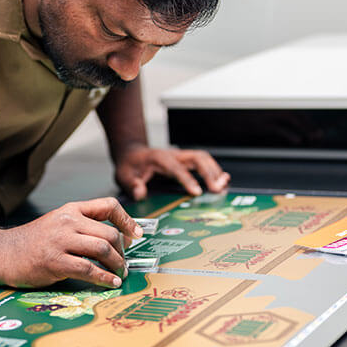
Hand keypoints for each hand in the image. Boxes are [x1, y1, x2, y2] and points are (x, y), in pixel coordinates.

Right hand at [0, 197, 142, 288]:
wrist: (2, 253)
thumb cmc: (33, 242)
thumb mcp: (58, 223)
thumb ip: (84, 226)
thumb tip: (119, 240)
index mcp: (71, 209)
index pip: (108, 205)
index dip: (127, 220)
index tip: (137, 234)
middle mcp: (67, 221)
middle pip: (109, 233)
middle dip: (123, 252)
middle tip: (123, 264)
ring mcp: (60, 241)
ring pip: (102, 250)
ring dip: (117, 265)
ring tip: (119, 275)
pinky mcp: (54, 261)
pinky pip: (88, 269)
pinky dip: (104, 278)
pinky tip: (110, 283)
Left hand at [114, 144, 230, 200]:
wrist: (133, 153)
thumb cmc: (130, 165)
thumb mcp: (123, 175)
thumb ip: (132, 184)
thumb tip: (140, 192)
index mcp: (159, 159)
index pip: (176, 168)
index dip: (187, 179)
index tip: (197, 192)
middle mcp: (173, 155)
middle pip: (196, 158)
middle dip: (209, 173)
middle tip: (217, 189)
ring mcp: (181, 156)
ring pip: (203, 158)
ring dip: (215, 170)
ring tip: (223, 186)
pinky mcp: (186, 160)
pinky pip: (203, 161)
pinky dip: (214, 170)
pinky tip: (222, 180)